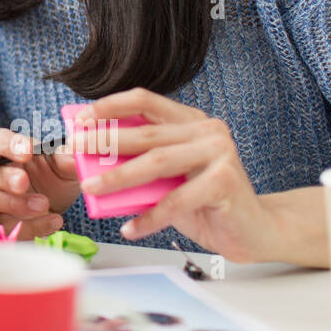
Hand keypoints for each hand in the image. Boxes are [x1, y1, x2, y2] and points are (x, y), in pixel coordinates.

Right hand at [0, 126, 81, 235]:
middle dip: (5, 178)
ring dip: (13, 204)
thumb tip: (72, 152)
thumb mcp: (64, 164)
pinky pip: (7, 227)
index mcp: (5, 150)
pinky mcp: (1, 221)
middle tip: (23, 182)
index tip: (29, 151)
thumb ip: (65, 157)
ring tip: (44, 204)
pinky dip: (31, 226)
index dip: (8, 145)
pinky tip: (54, 220)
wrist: (58, 203)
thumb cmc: (54, 175)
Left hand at [71, 88, 270, 262]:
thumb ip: (139, 166)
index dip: (110, 106)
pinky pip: (176, 200)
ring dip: (119, 177)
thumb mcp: (168, 178)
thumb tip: (88, 163)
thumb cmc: (205, 202)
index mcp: (189, 121)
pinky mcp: (226, 182)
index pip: (145, 101)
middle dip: (104, 140)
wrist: (256, 229)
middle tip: (74, 148)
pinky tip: (130, 228)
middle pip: (146, 133)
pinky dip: (149, 217)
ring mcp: (219, 153)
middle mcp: (206, 130)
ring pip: (157, 163)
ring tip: (91, 189)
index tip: (80, 118)